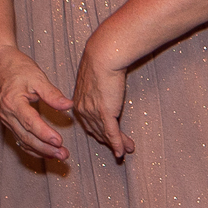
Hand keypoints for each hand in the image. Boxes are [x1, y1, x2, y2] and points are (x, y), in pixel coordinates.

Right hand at [0, 50, 72, 162]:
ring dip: (41, 151)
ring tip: (58, 156)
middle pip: (27, 137)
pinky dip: (32, 148)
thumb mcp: (37, 77)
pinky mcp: (9, 121)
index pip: (31, 123)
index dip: (45, 134)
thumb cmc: (17, 67)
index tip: (59, 141)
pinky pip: (20, 138)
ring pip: (23, 141)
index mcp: (13, 102)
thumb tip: (68, 105)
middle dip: (46, 148)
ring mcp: (6, 119)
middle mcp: (7, 114)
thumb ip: (52, 94)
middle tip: (63, 154)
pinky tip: (45, 152)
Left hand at [72, 35, 132, 160]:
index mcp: (79, 102)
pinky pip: (112, 132)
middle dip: (109, 142)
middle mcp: (83, 110)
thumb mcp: (96, 78)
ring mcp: (93, 112)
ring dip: (118, 144)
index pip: (89, 123)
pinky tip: (122, 151)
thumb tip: (107, 89)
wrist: (103, 56)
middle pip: (97, 132)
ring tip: (128, 150)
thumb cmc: (101, 61)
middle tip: (120, 149)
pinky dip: (117, 144)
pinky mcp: (105, 112)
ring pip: (106, 134)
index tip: (108, 139)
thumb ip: (98, 89)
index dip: (100, 133)